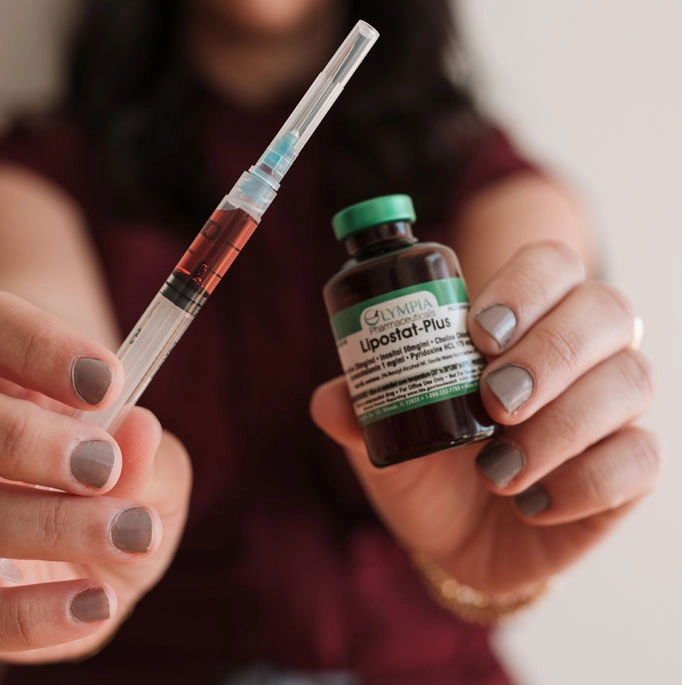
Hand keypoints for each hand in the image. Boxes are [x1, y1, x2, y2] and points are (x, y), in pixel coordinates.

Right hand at [0, 291, 191, 662]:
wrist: (121, 546)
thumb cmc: (133, 482)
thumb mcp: (159, 462)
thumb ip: (152, 452)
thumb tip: (135, 429)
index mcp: (3, 380)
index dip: (33, 344)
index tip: (110, 379)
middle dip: (19, 437)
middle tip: (102, 463)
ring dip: (50, 523)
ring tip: (131, 531)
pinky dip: (31, 613)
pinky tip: (98, 600)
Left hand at [311, 241, 661, 595]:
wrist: (455, 539)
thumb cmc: (425, 466)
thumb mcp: (384, 436)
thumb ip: (359, 410)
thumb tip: (331, 398)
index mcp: (520, 321)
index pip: (550, 265)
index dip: (526, 285)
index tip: (478, 333)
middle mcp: (579, 351)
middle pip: (605, 309)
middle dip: (549, 352)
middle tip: (493, 401)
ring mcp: (612, 407)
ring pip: (630, 380)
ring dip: (561, 425)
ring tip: (495, 471)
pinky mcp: (630, 468)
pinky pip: (639, 459)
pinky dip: (583, 482)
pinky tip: (531, 503)